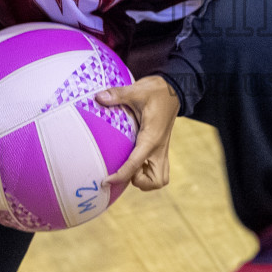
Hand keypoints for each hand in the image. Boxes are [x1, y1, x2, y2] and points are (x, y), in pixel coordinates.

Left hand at [98, 75, 179, 190]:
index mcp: (152, 138)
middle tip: (126, 168)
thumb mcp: (137, 91)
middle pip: (156, 181)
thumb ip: (118, 95)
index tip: (105, 181)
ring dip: (145, 179)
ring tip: (131, 166)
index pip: (136, 164)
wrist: (173, 90)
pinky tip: (135, 162)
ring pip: (159, 179)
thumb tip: (98, 98)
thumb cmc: (155, 91)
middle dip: (140, 181)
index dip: (120, 175)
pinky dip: (147, 173)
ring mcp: (163, 150)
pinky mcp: (162, 150)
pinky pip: (158, 172)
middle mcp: (160, 148)